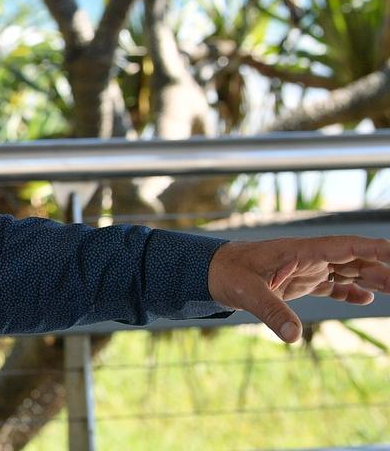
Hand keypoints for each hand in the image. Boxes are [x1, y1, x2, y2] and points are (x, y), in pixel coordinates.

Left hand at [208, 235, 389, 342]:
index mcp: (299, 251)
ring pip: (346, 271)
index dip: (373, 250)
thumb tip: (293, 336)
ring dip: (371, 279)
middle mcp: (307, 258)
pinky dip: (349, 292)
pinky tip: (367, 298)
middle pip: (353, 260)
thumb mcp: (247, 293)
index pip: (344, 247)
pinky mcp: (298, 282)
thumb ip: (271, 311)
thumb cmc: (226, 273)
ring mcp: (304, 269)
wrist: (209, 272)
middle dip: (380, 268)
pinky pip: (330, 285)